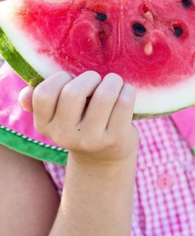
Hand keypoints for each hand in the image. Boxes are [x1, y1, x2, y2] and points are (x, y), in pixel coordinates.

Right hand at [19, 71, 137, 164]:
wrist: (105, 158)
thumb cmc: (81, 124)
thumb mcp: (58, 117)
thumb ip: (42, 102)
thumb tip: (26, 95)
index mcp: (45, 125)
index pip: (44, 94)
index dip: (60, 78)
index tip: (72, 80)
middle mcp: (65, 136)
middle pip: (73, 92)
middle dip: (90, 77)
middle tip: (98, 80)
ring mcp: (91, 140)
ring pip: (104, 95)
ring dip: (112, 81)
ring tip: (114, 83)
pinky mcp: (116, 139)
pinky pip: (124, 103)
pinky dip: (128, 91)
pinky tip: (126, 92)